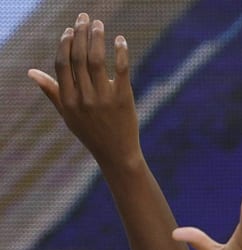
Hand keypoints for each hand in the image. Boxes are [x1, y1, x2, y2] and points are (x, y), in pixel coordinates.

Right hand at [28, 13, 139, 166]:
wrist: (116, 154)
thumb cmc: (90, 132)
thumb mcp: (67, 114)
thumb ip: (51, 91)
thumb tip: (31, 72)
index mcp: (68, 100)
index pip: (62, 65)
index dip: (65, 45)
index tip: (69, 29)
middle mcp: (84, 98)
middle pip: (79, 58)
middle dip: (81, 34)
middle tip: (84, 17)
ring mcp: (104, 99)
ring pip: (97, 61)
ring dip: (97, 38)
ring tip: (98, 24)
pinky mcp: (124, 99)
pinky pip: (121, 70)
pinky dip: (120, 52)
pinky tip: (120, 40)